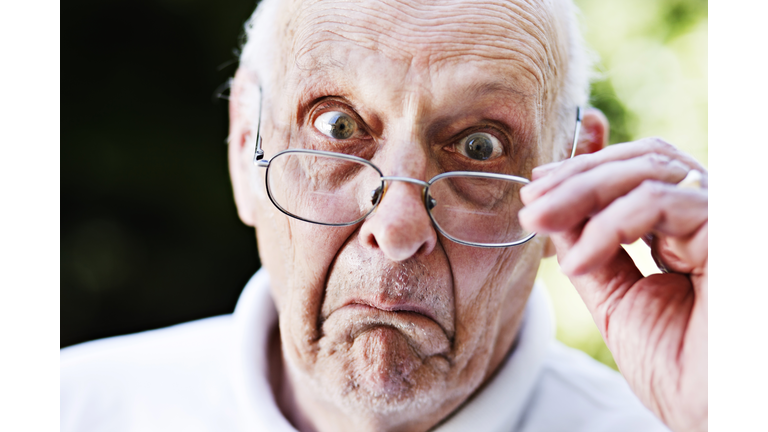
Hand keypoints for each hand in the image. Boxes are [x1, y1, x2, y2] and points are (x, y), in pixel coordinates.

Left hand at [519, 137, 707, 431]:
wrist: (714, 415)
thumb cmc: (678, 369)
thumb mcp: (615, 298)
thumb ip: (590, 250)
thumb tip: (552, 211)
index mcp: (686, 230)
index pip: (637, 174)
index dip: (584, 173)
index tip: (536, 192)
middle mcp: (710, 216)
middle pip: (642, 162)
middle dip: (577, 178)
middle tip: (531, 203)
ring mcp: (723, 219)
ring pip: (649, 170)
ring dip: (581, 191)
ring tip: (538, 221)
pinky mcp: (731, 229)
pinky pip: (659, 202)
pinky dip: (608, 225)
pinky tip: (580, 262)